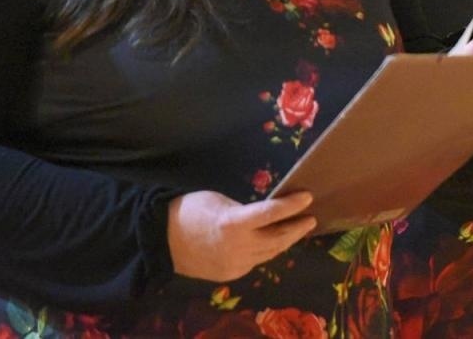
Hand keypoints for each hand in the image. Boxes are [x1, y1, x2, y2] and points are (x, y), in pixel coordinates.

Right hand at [167, 190, 316, 282]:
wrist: (162, 241)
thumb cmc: (189, 211)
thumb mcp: (220, 201)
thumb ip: (245, 210)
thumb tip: (265, 214)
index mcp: (234, 223)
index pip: (272, 213)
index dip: (292, 205)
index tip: (308, 197)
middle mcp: (238, 247)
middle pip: (277, 238)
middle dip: (296, 228)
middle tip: (311, 218)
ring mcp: (235, 264)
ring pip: (269, 254)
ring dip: (285, 241)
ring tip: (297, 230)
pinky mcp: (231, 275)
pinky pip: (256, 262)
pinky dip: (267, 251)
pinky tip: (273, 243)